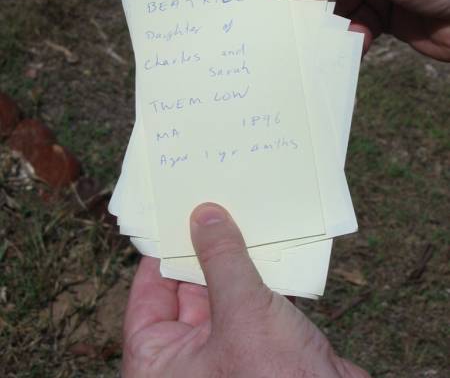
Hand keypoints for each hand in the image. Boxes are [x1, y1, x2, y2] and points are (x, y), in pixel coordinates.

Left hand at [122, 203, 368, 377]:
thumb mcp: (242, 312)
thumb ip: (222, 259)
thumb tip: (204, 216)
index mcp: (161, 363)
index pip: (150, 294)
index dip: (162, 250)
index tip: (174, 212)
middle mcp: (189, 361)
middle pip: (187, 289)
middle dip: (203, 248)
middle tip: (211, 204)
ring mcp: (227, 354)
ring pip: (224, 293)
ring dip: (236, 258)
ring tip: (239, 212)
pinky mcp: (262, 350)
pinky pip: (254, 302)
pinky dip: (262, 275)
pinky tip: (271, 241)